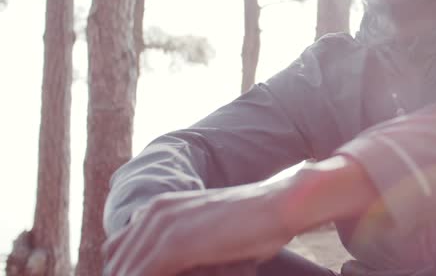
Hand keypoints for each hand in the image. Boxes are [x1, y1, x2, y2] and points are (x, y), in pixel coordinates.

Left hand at [102, 183, 293, 275]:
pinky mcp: (176, 244)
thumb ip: (186, 249)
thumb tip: (182, 267)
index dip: (126, 271)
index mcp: (159, 208)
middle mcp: (154, 212)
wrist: (279, 206)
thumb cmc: (255, 225)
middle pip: (117, 262)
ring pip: (126, 270)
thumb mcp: (210, 233)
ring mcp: (163, 226)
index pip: (118, 250)